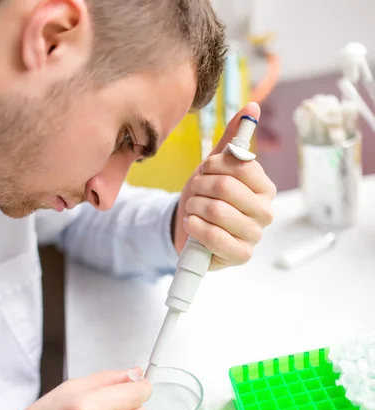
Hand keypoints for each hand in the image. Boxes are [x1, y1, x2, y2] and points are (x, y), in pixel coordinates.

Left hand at [173, 102, 275, 269]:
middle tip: (194, 191)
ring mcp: (254, 236)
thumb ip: (233, 141)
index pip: (241, 165)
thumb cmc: (207, 197)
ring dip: (194, 205)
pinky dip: (195, 227)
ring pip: (217, 210)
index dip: (214, 164)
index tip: (204, 169)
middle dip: (200, 186)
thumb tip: (252, 107)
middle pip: (226, 187)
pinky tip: (192, 224)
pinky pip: (214, 236)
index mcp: (265, 187)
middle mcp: (265, 212)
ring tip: (192, 207)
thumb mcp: (216, 168)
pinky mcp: (240, 256)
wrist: (190, 229)